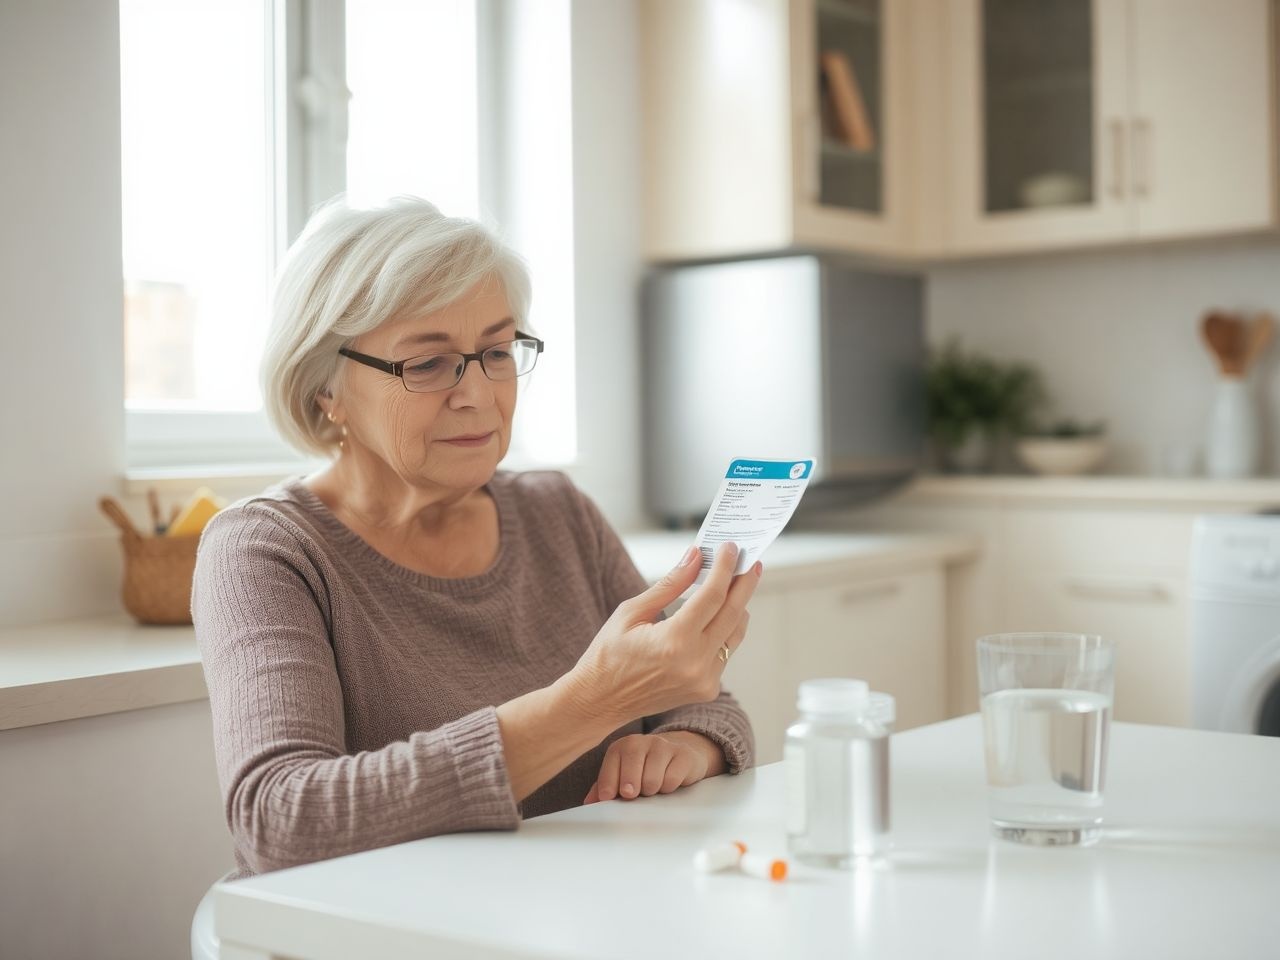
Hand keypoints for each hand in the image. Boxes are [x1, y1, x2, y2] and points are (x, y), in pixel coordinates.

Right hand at [566, 542, 761, 724]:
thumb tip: (696, 556)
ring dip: (738, 606)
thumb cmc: (608, 654)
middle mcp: (695, 663)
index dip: (724, 568)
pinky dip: (724, 630)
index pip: (712, 596)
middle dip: (743, 583)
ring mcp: (704, 680)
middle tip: (748, 560)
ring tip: (735, 583)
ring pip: (735, 634)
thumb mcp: (631, 612)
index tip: (729, 548)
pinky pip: (725, 652)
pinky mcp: (706, 690)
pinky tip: (717, 614)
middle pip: (733, 613)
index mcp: (674, 642)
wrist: (599, 701)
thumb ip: (670, 584)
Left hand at [582, 731, 722, 803]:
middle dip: (630, 787)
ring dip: (651, 791)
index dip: (608, 784)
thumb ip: (604, 787)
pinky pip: (672, 779)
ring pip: (652, 779)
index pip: (611, 765)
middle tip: (633, 795)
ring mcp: (663, 746)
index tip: (608, 798)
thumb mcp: (623, 774)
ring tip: (652, 789)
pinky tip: (668, 784)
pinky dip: (668, 788)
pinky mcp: (683, 754)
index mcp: (622, 747)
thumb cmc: (645, 769)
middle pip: (631, 769)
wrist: (679, 755)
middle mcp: (642, 742)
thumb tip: (589, 803)